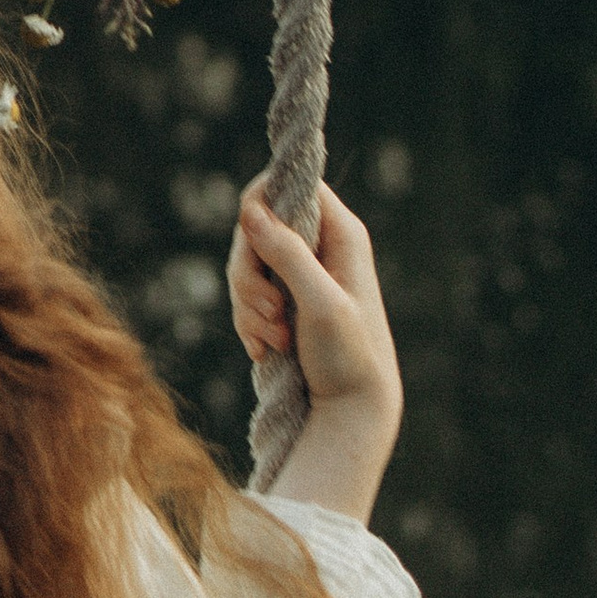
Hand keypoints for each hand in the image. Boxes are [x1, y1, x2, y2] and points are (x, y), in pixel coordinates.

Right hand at [227, 174, 401, 518]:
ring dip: (248, 307)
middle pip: (255, 228)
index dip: (262, 203)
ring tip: (274, 341)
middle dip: (249, 275)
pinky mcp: (282, 301)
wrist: (352, 411)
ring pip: (245, 265)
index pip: (292, 186)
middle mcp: (319, 246)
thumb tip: (252, 209)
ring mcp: (298, 274)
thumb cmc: (350, 357)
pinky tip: (264, 350)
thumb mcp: (320, 304)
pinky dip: (247, 324)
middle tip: (269, 312)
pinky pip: (244, 297)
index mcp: (341, 234)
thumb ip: (288, 255)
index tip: (250, 239)